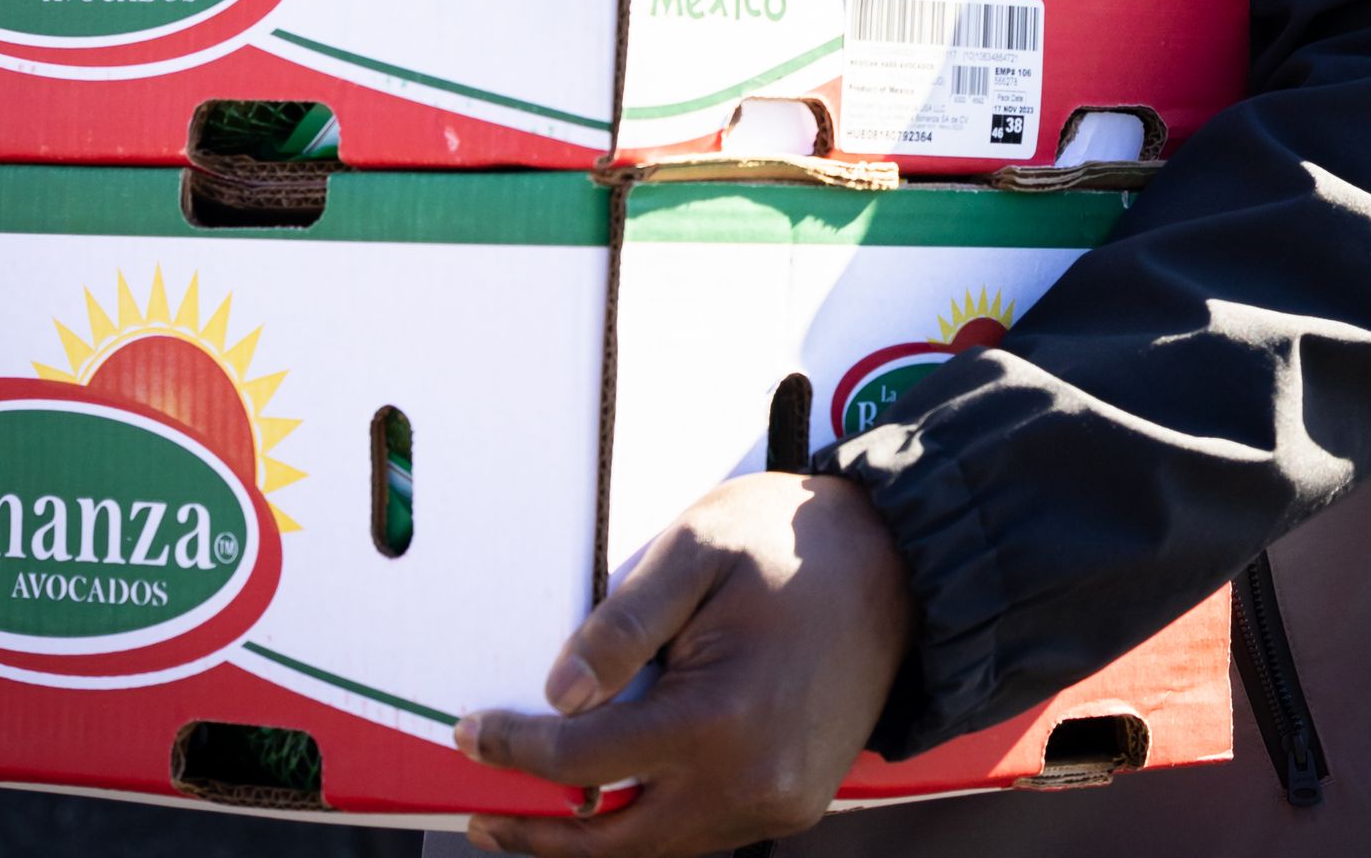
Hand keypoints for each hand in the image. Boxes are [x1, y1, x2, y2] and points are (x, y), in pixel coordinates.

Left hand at [453, 471, 912, 857]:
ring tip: (537, 810)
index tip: (471, 734)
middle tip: (484, 812)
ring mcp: (779, 801)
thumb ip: (623, 625)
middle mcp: (752, 782)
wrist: (899, 563)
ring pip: (663, 847)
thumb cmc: (792, 542)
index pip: (588, 763)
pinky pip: (705, 830)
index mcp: (722, 720)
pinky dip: (652, 821)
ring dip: (598, 835)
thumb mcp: (695, 548)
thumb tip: (558, 695)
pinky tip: (616, 792)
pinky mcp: (795, 799)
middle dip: (543, 835)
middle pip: (620, 842)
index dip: (518, 753)